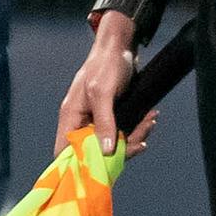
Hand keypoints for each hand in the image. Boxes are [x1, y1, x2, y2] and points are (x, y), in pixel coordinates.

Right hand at [57, 11, 138, 157]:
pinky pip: (123, 131)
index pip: (65, 152)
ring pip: (114, 143)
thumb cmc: (106, 64)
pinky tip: (149, 118)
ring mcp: (97, 120)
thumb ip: (103, 122)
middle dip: (121, 149)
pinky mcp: (112, 116)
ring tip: (150, 122)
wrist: (121, 45)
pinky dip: (138, 127)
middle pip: (96, 152)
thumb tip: (106, 152)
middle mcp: (82, 122)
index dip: (79, 165)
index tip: (103, 170)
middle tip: (141, 141)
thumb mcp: (103, 92)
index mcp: (71, 117)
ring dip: (134, 137)